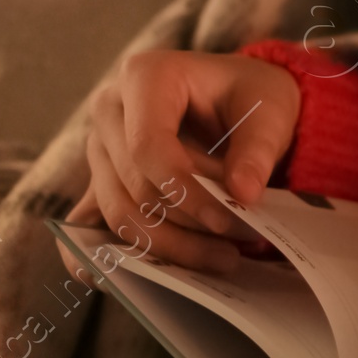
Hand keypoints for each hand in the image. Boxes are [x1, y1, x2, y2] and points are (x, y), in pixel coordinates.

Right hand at [58, 49, 302, 275]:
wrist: (239, 99)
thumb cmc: (251, 97)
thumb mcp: (268, 110)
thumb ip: (257, 149)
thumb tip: (244, 195)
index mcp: (145, 76)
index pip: (148, 146)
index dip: (185, 192)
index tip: (229, 222)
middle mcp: (110, 109)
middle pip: (132, 185)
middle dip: (186, 226)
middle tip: (237, 247)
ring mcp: (100, 147)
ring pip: (118, 212)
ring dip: (167, 247)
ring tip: (221, 259)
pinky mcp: (101, 180)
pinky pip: (89, 222)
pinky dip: (100, 255)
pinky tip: (120, 281)